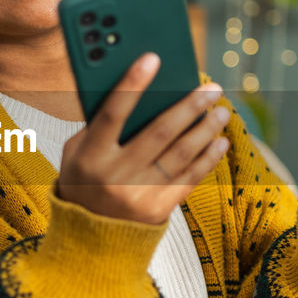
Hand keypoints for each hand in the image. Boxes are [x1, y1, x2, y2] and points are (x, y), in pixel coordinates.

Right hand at [56, 53, 229, 224]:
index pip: (112, 113)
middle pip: (159, 133)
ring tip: (221, 111)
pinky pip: (189, 180)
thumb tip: (138, 92)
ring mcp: (138, 195)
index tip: (152, 58)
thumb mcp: (76, 154)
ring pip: (180, 155)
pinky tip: (220, 142)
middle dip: (188, 107)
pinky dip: (208, 159)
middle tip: (211, 89)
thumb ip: (98, 126)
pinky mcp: (157, 211)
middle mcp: (115, 176)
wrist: (87, 239)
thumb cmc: (83, 181)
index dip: (132, 84)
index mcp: (91, 157)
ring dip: (205, 130)